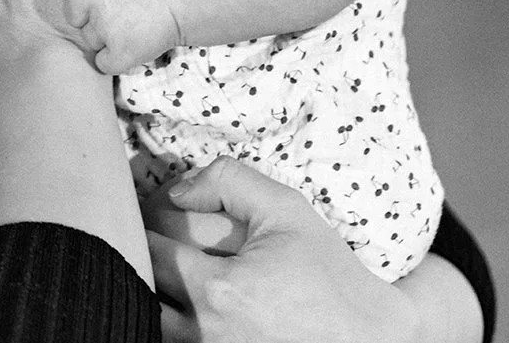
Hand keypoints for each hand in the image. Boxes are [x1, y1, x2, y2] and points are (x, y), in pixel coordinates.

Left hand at [53, 0, 186, 73]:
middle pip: (72, 15)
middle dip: (88, 15)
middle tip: (116, 12)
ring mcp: (105, 26)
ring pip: (88, 40)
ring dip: (104, 38)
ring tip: (131, 27)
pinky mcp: (120, 52)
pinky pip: (101, 63)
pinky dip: (114, 59)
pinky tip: (131, 47)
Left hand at [146, 158, 423, 342]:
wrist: (365, 336)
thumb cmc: (328, 274)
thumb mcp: (286, 211)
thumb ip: (228, 182)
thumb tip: (177, 191)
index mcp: (219, 290)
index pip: (151, 245)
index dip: (145, 219)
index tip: (152, 209)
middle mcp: (206, 331)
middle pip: (144, 281)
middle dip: (143, 250)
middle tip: (153, 232)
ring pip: (151, 316)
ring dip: (152, 287)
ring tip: (165, 264)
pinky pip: (171, 337)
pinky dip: (171, 316)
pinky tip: (183, 295)